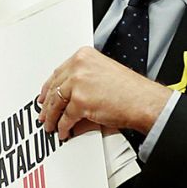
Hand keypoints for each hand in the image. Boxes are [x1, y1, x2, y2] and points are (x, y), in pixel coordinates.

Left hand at [39, 46, 172, 139]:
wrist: (143, 101)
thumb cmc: (129, 90)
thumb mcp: (102, 73)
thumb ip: (82, 78)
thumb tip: (66, 95)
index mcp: (83, 56)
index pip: (58, 73)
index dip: (48, 87)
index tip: (43, 96)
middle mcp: (79, 66)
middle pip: (55, 88)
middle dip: (47, 104)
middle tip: (43, 114)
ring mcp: (78, 83)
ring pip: (56, 103)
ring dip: (52, 117)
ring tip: (50, 125)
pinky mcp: (80, 101)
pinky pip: (66, 117)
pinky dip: (63, 126)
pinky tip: (63, 131)